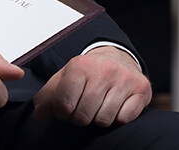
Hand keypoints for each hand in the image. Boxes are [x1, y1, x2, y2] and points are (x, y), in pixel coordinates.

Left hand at [33, 46, 150, 126]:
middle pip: (83, 116)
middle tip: (83, 107)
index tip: (66, 109)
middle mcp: (103, 70)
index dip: (62, 113)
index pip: (64, 104)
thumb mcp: (65, 77)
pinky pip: (124, 119)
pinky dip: (118, 117)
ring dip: (99, 118)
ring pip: (104, 120)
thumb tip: (38, 114)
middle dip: (80, 117)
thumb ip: (48, 95)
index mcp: (80, 65)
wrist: (118, 58)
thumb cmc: (89, 72)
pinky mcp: (140, 89)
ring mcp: (123, 79)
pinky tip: (116, 105)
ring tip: (99, 105)